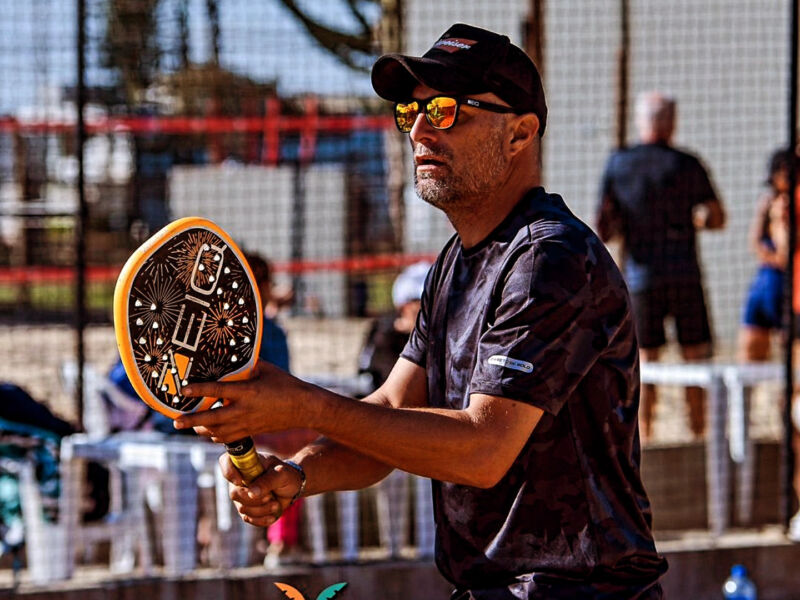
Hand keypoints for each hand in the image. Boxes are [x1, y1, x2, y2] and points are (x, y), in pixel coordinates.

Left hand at [174, 360, 319, 442]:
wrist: (302, 407)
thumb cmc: (284, 384)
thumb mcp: (265, 369)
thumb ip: (245, 365)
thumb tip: (229, 356)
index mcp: (248, 391)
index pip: (217, 391)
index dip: (198, 390)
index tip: (183, 389)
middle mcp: (244, 410)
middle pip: (211, 418)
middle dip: (191, 420)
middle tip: (175, 421)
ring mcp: (247, 423)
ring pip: (217, 431)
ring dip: (201, 429)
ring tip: (189, 425)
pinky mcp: (251, 431)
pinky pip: (228, 438)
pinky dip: (215, 435)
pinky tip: (209, 431)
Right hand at [220, 452, 303, 526]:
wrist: (294, 487)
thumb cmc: (287, 475)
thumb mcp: (282, 474)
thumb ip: (267, 481)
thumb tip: (251, 493)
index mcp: (246, 463)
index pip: (226, 461)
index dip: (228, 472)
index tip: (240, 481)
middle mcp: (240, 479)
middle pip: (234, 493)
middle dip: (253, 499)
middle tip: (270, 497)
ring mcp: (242, 495)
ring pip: (242, 508)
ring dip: (261, 509)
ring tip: (276, 504)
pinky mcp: (248, 509)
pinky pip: (248, 518)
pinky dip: (262, 519)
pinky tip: (273, 515)